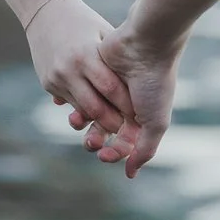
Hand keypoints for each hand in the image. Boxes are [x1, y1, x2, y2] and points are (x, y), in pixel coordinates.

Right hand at [26, 0, 131, 138]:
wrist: (44, 11)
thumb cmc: (83, 21)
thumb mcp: (103, 34)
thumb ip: (116, 60)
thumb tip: (139, 85)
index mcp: (85, 55)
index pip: (110, 89)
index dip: (126, 105)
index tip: (141, 115)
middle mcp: (68, 70)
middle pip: (95, 107)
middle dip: (113, 122)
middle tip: (129, 131)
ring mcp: (55, 79)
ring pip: (81, 110)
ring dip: (98, 121)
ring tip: (116, 127)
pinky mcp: (47, 83)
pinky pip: (69, 102)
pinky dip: (84, 109)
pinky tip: (97, 115)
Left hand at [79, 23, 179, 177]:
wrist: (145, 45)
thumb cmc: (154, 84)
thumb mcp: (155, 122)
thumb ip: (144, 150)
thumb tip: (130, 174)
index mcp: (141, 116)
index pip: (122, 143)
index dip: (113, 152)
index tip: (104, 153)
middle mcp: (124, 103)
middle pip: (102, 130)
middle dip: (94, 139)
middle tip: (90, 141)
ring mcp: (107, 87)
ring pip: (87, 112)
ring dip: (80, 120)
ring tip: (77, 118)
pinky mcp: (92, 70)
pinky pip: (77, 90)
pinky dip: (70, 98)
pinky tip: (64, 102)